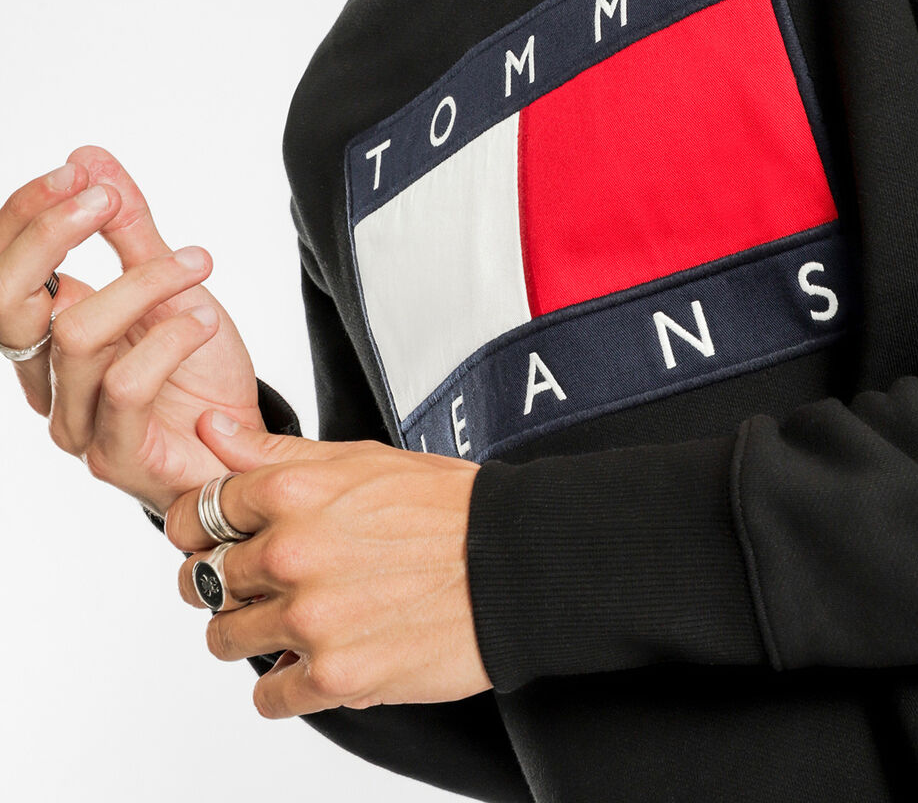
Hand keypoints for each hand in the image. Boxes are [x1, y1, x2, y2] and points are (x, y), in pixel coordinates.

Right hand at [0, 145, 262, 513]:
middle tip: (104, 200)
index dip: (29, 215)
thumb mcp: (169, 281)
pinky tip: (205, 321)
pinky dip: (169, 338)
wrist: (245, 448)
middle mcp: (45, 378)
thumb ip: (129, 226)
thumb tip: (88, 158)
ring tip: (198, 264)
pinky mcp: (113, 454)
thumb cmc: (200, 371)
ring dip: (144, 284)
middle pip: (6, 302)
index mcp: (46, 332)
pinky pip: (124, 385)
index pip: (4, 269)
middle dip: (49, 236)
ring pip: (77, 334)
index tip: (79, 172)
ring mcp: (74, 420)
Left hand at [167, 411, 490, 716]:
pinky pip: (268, 697)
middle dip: (225, 583)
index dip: (199, 529)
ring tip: (292, 622)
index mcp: (293, 490)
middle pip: (203, 580)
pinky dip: (284, 685)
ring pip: (225, 640)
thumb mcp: (359, 458)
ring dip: (250, 634)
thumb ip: (274, 451)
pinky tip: (314, 661)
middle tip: (261, 584)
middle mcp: (292, 551)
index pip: (196, 513)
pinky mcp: (336, 675)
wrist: (514, 564)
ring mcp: (311, 617)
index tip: (214, 540)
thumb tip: (210, 430)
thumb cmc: (446, 508)